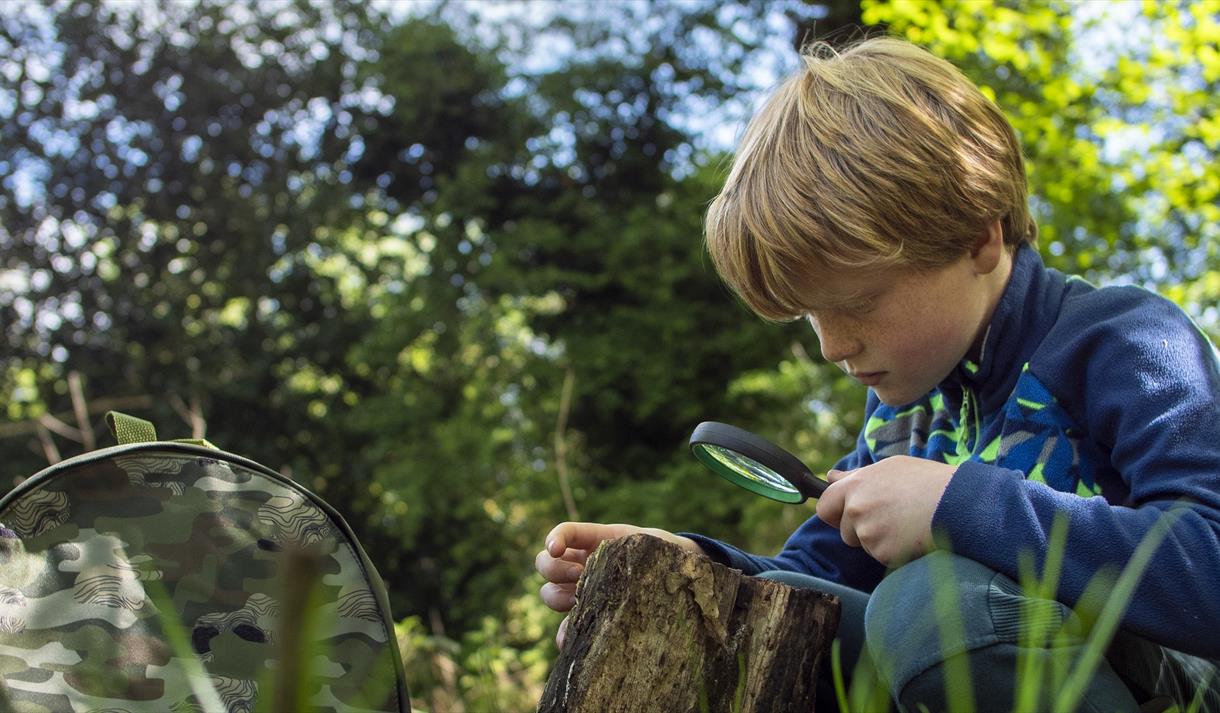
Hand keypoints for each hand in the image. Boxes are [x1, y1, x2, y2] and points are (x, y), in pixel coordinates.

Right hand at [535, 522, 703, 646]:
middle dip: (556, 569)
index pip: (565, 533)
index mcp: (594, 540)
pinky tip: (569, 640)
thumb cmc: (660, 554)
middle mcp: (580, 564)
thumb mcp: (648, 544)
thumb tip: (621, 565)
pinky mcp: (587, 616)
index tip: (556, 548)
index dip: (555, 538)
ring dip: (556, 597)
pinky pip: (564, 628)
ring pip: (548, 592)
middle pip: (545, 564)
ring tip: (579, 603)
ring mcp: (580, 591)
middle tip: (579, 575)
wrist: (675, 577)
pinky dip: (563, 634)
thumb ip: (633, 548)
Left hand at [815, 456, 954, 566]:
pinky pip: (883, 557)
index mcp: (856, 485)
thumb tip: (830, 477)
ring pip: (865, 545)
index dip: (835, 513)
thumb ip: (856, 476)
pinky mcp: (884, 553)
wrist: (958, 503)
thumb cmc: (927, 481)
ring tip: (906, 524)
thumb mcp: (891, 468)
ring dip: (880, 541)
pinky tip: (912, 537)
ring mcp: (869, 532)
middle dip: (859, 531)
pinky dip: (895, 552)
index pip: (824, 506)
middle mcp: (857, 508)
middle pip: (844, 531)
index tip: (849, 515)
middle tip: (888, 520)